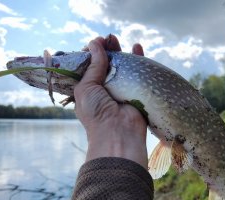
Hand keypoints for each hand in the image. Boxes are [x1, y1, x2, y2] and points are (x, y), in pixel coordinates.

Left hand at [74, 35, 147, 168]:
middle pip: (105, 64)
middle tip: (107, 39)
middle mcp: (104, 88)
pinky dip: (138, 59)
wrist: (118, 134)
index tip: (94, 44)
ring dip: (120, 51)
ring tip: (116, 39)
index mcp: (88, 90)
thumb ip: (93, 66)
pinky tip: (136, 47)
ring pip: (121, 66)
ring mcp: (120, 89)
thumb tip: (95, 44)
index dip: (90, 54)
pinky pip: (138, 72)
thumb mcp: (86, 88)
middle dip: (106, 50)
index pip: (88, 67)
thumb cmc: (96, 113)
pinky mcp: (136, 90)